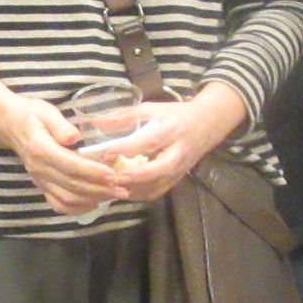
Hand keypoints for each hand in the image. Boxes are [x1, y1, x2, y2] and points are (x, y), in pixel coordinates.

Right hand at [5, 94, 126, 216]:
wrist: (11, 125)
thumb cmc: (33, 115)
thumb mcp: (46, 111)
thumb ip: (60, 125)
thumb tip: (74, 137)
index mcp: (42, 150)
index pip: (71, 165)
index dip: (93, 172)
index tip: (113, 174)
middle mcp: (40, 169)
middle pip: (72, 186)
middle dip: (100, 189)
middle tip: (123, 188)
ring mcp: (40, 181)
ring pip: (67, 199)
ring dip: (93, 200)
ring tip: (114, 195)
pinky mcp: (41, 186)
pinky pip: (58, 205)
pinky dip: (78, 208)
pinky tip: (95, 203)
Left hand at [97, 83, 248, 203]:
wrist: (206, 125)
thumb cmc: (175, 115)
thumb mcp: (152, 108)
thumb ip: (124, 116)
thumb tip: (96, 123)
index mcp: (171, 129)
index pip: (149, 141)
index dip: (128, 149)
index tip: (107, 153)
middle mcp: (178, 151)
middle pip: (160, 168)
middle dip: (136, 175)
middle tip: (114, 177)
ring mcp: (180, 168)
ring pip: (159, 184)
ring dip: (136, 188)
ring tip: (114, 187)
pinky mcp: (178, 178)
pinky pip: (159, 191)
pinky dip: (141, 194)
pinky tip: (125, 191)